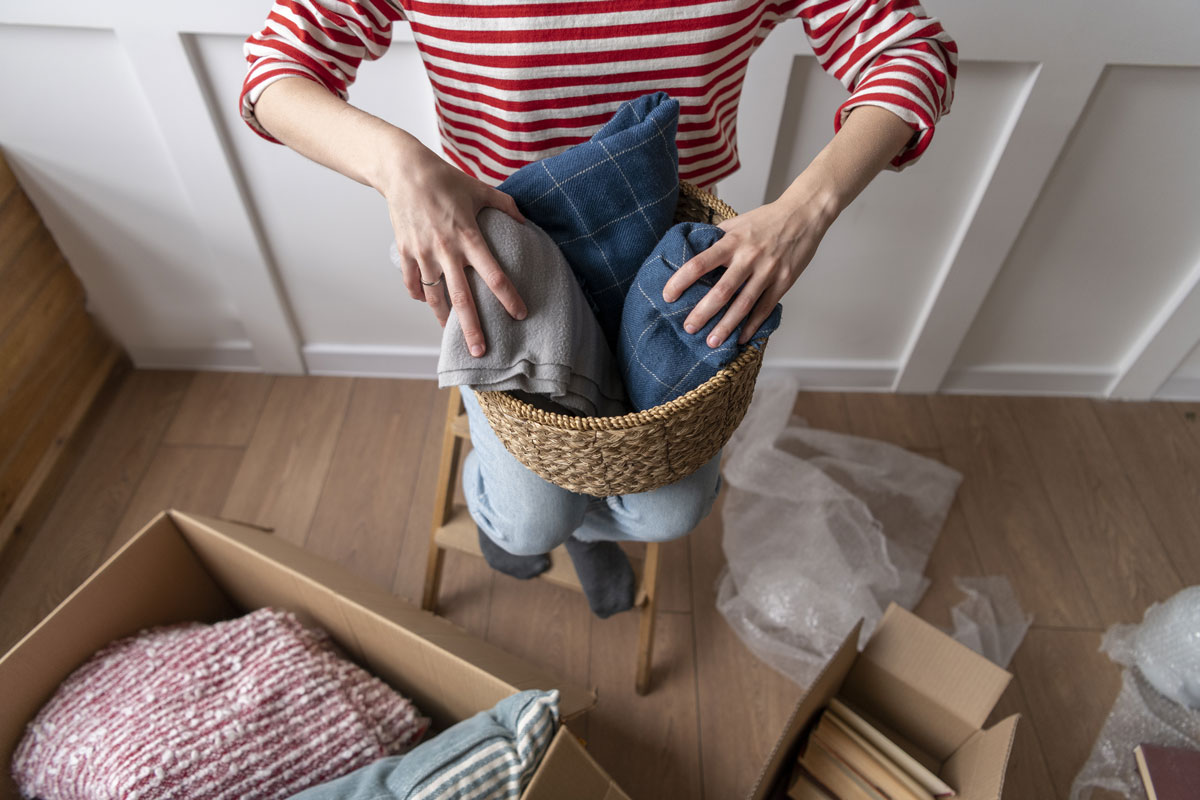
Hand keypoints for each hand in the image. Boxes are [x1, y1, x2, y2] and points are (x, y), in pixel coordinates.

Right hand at [383, 144, 526, 356]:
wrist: (403, 170)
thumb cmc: (444, 179)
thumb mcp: (479, 189)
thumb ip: (505, 205)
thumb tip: (524, 220)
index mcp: (468, 236)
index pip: (494, 274)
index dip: (508, 297)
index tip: (520, 314)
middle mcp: (446, 250)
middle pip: (462, 298)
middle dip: (472, 327)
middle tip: (479, 351)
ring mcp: (423, 253)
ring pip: (434, 296)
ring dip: (443, 318)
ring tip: (450, 333)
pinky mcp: (405, 252)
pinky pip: (412, 283)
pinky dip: (420, 296)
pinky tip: (429, 303)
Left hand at [662, 180, 837, 347]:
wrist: (804, 214)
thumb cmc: (767, 219)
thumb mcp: (737, 222)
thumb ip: (717, 238)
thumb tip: (692, 250)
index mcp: (732, 241)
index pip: (700, 263)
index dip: (681, 280)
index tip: (667, 296)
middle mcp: (748, 257)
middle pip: (721, 291)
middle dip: (702, 313)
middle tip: (688, 328)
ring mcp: (768, 271)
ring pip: (743, 304)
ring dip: (726, 326)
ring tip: (711, 342)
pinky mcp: (783, 282)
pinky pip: (765, 308)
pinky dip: (752, 325)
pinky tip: (740, 338)